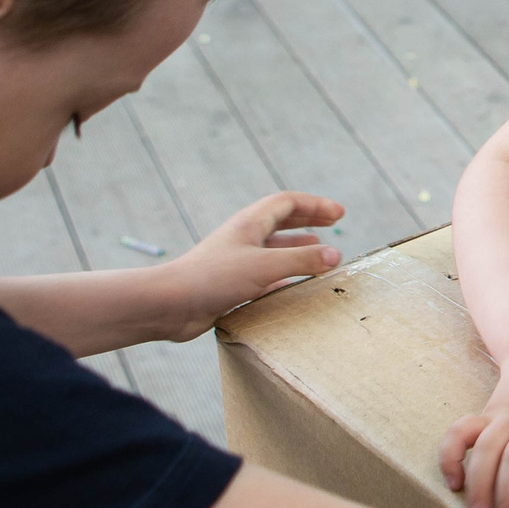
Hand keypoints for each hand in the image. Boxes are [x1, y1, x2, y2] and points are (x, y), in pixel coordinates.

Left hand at [158, 192, 343, 339]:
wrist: (169, 305)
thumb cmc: (212, 278)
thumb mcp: (263, 266)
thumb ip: (301, 260)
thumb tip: (335, 255)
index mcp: (250, 223)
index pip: (288, 203)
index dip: (315, 205)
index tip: (339, 214)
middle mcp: (244, 238)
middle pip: (282, 221)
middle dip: (309, 220)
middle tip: (333, 224)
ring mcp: (237, 261)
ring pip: (274, 248)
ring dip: (298, 248)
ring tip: (320, 254)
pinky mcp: (231, 283)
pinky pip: (265, 274)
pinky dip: (284, 275)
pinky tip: (295, 285)